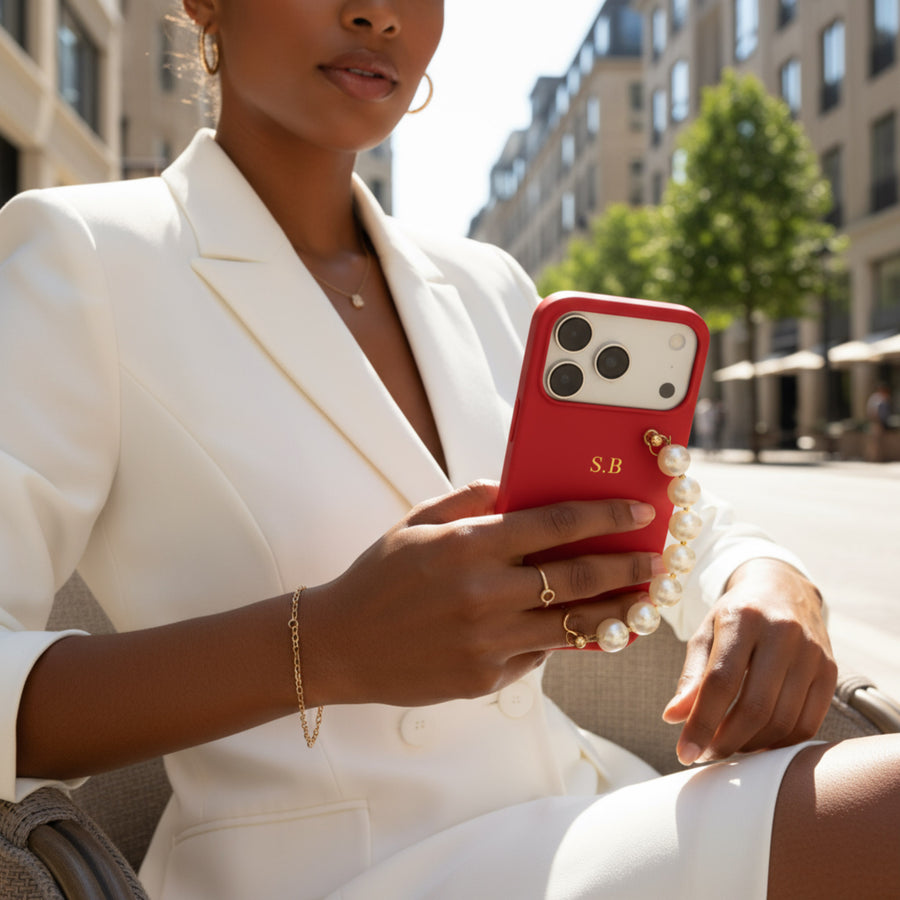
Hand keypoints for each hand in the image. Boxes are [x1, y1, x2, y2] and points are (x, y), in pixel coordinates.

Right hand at [300, 481, 663, 707]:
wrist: (341, 644)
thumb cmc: (378, 577)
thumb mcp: (416, 523)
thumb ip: (468, 501)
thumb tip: (514, 490)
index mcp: (468, 546)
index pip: (555, 524)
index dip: (605, 515)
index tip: (638, 511)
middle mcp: (484, 593)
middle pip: (578, 576)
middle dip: (626, 566)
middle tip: (655, 561)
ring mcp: (487, 640)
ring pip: (572, 625)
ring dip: (615, 610)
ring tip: (641, 600)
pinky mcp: (485, 677)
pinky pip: (540, 654)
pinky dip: (567, 639)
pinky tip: (590, 628)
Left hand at [662, 558, 836, 764]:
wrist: (783, 589)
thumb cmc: (735, 615)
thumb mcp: (706, 634)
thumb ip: (691, 675)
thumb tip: (672, 718)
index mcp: (743, 618)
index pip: (721, 681)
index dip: (701, 722)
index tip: (684, 753)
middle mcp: (782, 633)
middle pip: (755, 707)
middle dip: (726, 741)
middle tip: (706, 755)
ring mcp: (812, 653)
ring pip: (783, 721)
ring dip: (751, 746)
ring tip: (727, 748)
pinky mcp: (830, 671)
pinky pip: (807, 724)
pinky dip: (779, 743)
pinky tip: (757, 743)